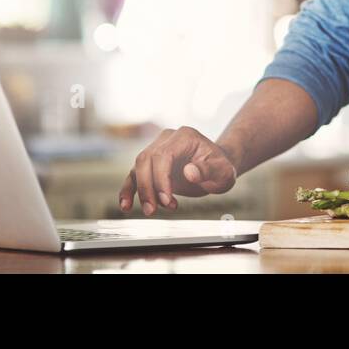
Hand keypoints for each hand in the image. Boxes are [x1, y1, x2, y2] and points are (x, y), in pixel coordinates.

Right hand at [119, 126, 238, 215]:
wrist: (216, 169)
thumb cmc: (220, 168)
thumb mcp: (223, 171)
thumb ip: (208, 170)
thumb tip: (190, 172)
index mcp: (185, 136)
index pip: (164, 155)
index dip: (161, 178)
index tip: (166, 200)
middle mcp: (167, 139)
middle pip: (146, 159)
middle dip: (147, 187)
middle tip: (153, 210)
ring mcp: (157, 149)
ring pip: (138, 167)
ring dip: (140, 191)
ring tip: (149, 211)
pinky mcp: (151, 164)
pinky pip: (134, 175)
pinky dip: (128, 190)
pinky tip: (125, 206)